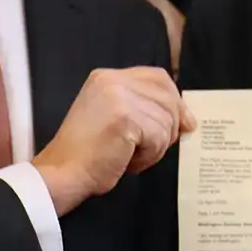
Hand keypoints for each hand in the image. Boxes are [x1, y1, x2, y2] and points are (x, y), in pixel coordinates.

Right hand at [32, 67, 193, 214]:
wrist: (63, 173)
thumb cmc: (88, 153)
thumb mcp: (114, 118)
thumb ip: (144, 108)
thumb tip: (188, 119)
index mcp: (108, 77)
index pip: (158, 77)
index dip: (174, 100)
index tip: (183, 122)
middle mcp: (113, 80)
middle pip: (168, 96)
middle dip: (170, 125)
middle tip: (151, 147)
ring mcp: (118, 96)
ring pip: (166, 120)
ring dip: (156, 146)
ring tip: (130, 155)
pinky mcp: (125, 117)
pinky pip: (159, 137)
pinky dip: (150, 156)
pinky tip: (129, 160)